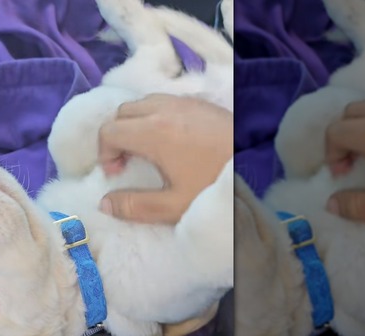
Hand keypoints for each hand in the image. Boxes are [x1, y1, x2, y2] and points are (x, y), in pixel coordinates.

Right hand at [97, 94, 232, 223]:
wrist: (260, 167)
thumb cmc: (213, 187)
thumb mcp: (173, 207)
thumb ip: (135, 206)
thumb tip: (104, 203)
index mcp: (153, 132)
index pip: (109, 131)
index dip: (104, 153)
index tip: (117, 174)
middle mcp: (164, 109)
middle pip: (122, 112)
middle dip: (116, 135)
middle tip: (126, 162)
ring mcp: (184, 102)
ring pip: (143, 102)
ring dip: (134, 123)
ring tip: (145, 149)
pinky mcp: (201, 103)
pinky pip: (165, 101)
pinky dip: (154, 115)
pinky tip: (169, 139)